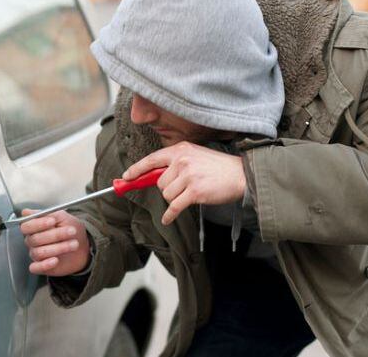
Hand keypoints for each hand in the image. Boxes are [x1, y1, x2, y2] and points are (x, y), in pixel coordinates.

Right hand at [21, 209, 90, 275]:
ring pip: (38, 252)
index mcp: (34, 227)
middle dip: (55, 235)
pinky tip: (55, 260)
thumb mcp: (63, 217)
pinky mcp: (41, 266)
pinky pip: (35, 268)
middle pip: (35, 239)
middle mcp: (33, 241)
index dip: (38, 224)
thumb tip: (27, 212)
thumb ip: (47, 214)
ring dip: (58, 248)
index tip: (52, 221)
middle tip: (71, 231)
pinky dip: (44, 264)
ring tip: (73, 244)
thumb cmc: (71, 230)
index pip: (26, 226)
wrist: (83, 246)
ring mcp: (36, 254)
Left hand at [123, 141, 245, 224]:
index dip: (136, 169)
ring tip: (190, 194)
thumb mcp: (196, 156)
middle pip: (159, 182)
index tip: (126, 177)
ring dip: (175, 199)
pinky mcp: (194, 192)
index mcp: (180, 150)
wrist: (241, 175)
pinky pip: (174, 207)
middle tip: (183, 188)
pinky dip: (170, 215)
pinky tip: (168, 218)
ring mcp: (188, 176)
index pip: (152, 159)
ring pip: (166, 195)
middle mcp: (182, 160)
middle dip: (167, 189)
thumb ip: (176, 163)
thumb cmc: (218, 167)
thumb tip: (155, 177)